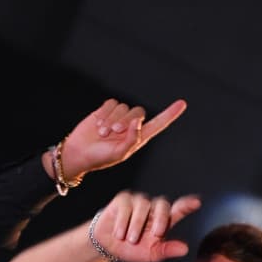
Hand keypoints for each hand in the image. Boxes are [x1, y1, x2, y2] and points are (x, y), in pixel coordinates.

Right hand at [58, 97, 186, 180]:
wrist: (79, 152)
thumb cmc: (100, 158)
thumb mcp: (119, 154)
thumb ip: (132, 138)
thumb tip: (138, 121)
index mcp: (138, 138)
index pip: (158, 124)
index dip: (170, 114)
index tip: (182, 104)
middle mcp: (131, 126)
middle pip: (138, 112)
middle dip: (124, 121)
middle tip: (112, 133)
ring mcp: (119, 117)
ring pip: (123, 107)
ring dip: (111, 119)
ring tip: (102, 133)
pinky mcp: (106, 110)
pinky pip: (111, 103)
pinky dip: (104, 113)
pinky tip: (98, 125)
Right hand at [92, 190, 201, 261]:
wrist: (109, 247)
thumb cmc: (133, 249)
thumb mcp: (152, 254)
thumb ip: (167, 250)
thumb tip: (184, 249)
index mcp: (164, 220)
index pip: (179, 210)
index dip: (188, 205)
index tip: (197, 203)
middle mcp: (153, 208)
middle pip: (163, 204)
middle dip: (161, 219)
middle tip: (156, 234)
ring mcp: (138, 202)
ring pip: (143, 206)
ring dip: (137, 225)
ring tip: (130, 240)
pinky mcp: (123, 200)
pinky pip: (126, 207)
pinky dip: (123, 222)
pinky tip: (119, 233)